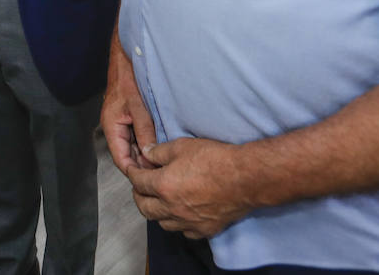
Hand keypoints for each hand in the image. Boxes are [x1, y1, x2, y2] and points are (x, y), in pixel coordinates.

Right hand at [102, 28, 157, 174]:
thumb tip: (150, 154)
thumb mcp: (139, 106)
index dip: (134, 171)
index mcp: (111, 125)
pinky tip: (161, 145)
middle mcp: (114, 125)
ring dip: (145, 152)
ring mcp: (122, 121)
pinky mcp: (130, 115)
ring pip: (133, 145)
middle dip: (142, 164)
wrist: (129, 54)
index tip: (150, 181)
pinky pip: (137, 134)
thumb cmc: (130, 76)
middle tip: (162, 173)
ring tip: (163, 163)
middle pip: (127, 154)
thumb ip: (145, 131)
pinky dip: (147, 141)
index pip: (120, 158)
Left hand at [125, 137, 250, 238]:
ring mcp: (188, 222)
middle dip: (138, 195)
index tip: (133, 168)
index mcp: (163, 186)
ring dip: (156, 211)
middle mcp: (172, 208)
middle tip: (140, 187)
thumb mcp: (183, 146)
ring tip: (158, 201)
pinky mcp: (204, 229)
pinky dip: (178, 223)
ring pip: (162, 223)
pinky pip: (184, 231)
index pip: (138, 182)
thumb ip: (160, 152)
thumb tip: (146, 153)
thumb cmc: (216, 160)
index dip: (133, 173)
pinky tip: (181, 214)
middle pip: (144, 207)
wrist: (245, 178)